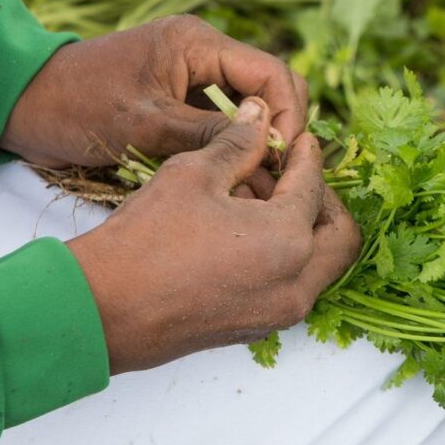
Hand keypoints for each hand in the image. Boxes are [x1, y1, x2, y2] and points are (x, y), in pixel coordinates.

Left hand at [0, 15, 307, 166]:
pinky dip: (231, 149)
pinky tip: (232, 181)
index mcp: (197, 43)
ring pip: (248, 109)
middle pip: (268, 89)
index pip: (271, 73)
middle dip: (279, 131)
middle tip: (277, 178)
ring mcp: (190, 77)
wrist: (21, 107)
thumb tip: (267, 144)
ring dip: (256, 145)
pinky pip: (221, 122)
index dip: (288, 116)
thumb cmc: (77, 108)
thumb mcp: (146, 125)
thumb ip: (210, 132)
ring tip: (257, 187)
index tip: (284, 161)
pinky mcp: (178, 101)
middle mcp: (201, 53)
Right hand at [66, 97, 360, 373]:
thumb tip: (259, 116)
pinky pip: (292, 286)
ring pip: (319, 265)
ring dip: (305, 230)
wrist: (104, 311)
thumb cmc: (146, 238)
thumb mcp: (194, 174)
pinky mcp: (256, 328)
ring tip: (262, 200)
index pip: (313, 186)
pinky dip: (285, 257)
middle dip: (323, 200)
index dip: (307, 156)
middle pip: (340, 235)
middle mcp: (296, 284)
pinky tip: (247, 231)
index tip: (298, 140)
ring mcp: (278, 312)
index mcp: (289, 240)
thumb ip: (239, 144)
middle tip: (295, 175)